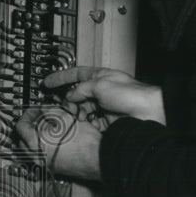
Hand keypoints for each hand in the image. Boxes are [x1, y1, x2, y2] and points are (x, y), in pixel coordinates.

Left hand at [14, 105, 106, 181]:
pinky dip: (44, 146)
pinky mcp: (55, 168)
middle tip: (38, 118)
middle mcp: (38, 157)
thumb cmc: (84, 142)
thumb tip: (43, 109)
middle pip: (22, 139)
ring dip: (36, 136)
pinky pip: (42, 155)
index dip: (27, 114)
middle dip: (29, 126)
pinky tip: (55, 138)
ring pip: (32, 148)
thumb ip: (48, 111)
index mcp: (35, 144)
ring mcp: (46, 165)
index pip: (20, 127)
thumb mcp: (63, 117)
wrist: (99, 158)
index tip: (34, 110)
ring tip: (47, 127)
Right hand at [44, 67, 165, 124]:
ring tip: (78, 115)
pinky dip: (86, 123)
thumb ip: (81, 89)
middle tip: (66, 106)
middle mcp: (101, 91)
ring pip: (82, 109)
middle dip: (70, 100)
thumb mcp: (100, 85)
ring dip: (78, 112)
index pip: (75, 74)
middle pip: (77, 94)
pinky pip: (90, 122)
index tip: (47, 82)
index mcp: (100, 77)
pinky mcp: (107, 121)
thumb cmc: (131, 94)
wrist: (148, 113)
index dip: (60, 77)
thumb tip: (70, 96)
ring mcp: (104, 106)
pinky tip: (86, 123)